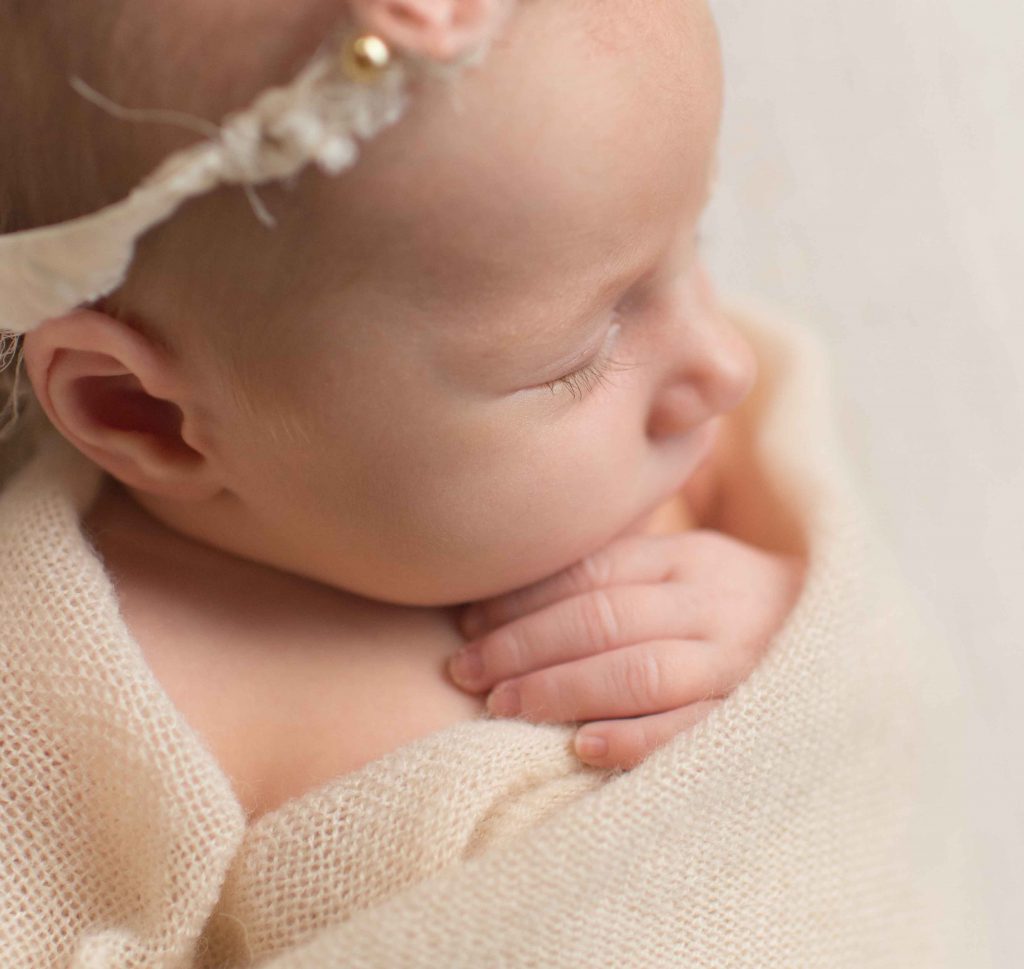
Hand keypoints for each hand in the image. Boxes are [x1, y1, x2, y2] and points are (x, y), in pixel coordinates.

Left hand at [447, 529, 805, 769]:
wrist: (849, 643)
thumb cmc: (738, 604)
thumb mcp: (690, 566)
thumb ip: (622, 570)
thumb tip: (511, 588)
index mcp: (688, 561)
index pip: (592, 573)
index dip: (522, 598)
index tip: (468, 622)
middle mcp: (709, 606)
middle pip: (602, 619)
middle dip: (523, 645)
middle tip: (464, 669)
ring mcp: (736, 664)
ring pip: (638, 671)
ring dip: (562, 688)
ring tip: (501, 706)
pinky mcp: (754, 719)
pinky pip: (690, 730)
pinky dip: (634, 738)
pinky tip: (580, 746)